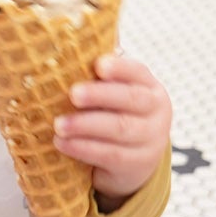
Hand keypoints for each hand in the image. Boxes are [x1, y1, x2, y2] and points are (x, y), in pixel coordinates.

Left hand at [53, 54, 170, 204]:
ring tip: (58, 125)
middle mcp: (157, 112)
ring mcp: (151, 140)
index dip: (120, 68)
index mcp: (150, 88)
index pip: (138, 72)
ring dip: (85, 125)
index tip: (98, 65)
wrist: (131, 165)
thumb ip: (98, 79)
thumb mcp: (113, 98)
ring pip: (120, 128)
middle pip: (131, 99)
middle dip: (100, 95)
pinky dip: (83, 148)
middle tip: (73, 94)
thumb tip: (64, 51)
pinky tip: (62, 143)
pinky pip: (110, 155)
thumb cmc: (113, 119)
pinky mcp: (138, 164)